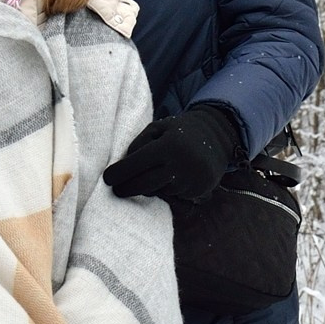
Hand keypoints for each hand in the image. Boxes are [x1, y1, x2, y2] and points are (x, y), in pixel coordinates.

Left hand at [103, 105, 240, 201]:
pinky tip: (171, 178)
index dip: (119, 173)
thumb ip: (139, 144)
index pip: (137, 163)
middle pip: (145, 184)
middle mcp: (182, 164)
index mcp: (169, 145)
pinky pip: (174, 196)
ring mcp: (192, 179)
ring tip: (153, 174)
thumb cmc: (179, 131)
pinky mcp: (199, 190)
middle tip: (117, 190)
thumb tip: (123, 166)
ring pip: (159, 191)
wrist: (218, 137)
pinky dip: (167, 189)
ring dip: (150, 187)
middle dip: (127, 188)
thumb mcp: (158, 128)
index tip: (107, 179)